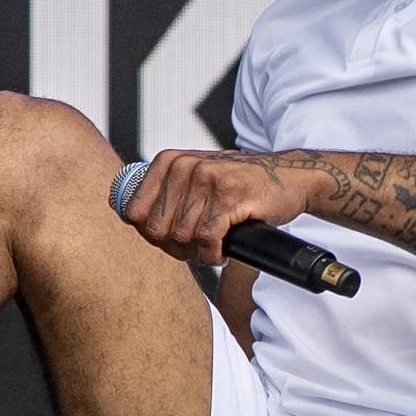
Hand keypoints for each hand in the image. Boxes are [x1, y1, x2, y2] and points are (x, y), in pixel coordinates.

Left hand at [120, 149, 306, 265]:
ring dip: (198, 253)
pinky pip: (207, 239)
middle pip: (156, 230)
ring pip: (183, 237)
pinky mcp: (230, 197)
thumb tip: (127, 216)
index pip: (134, 213)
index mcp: (168, 161)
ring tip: (213, 247)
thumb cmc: (240, 184)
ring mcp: (207, 179)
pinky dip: (214, 254)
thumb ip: (164, 192)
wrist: (289, 177)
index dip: (151, 236)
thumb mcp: (195, 178)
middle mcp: (184, 166)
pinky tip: (223, 251)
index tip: (172, 241)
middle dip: (175, 248)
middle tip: (195, 249)